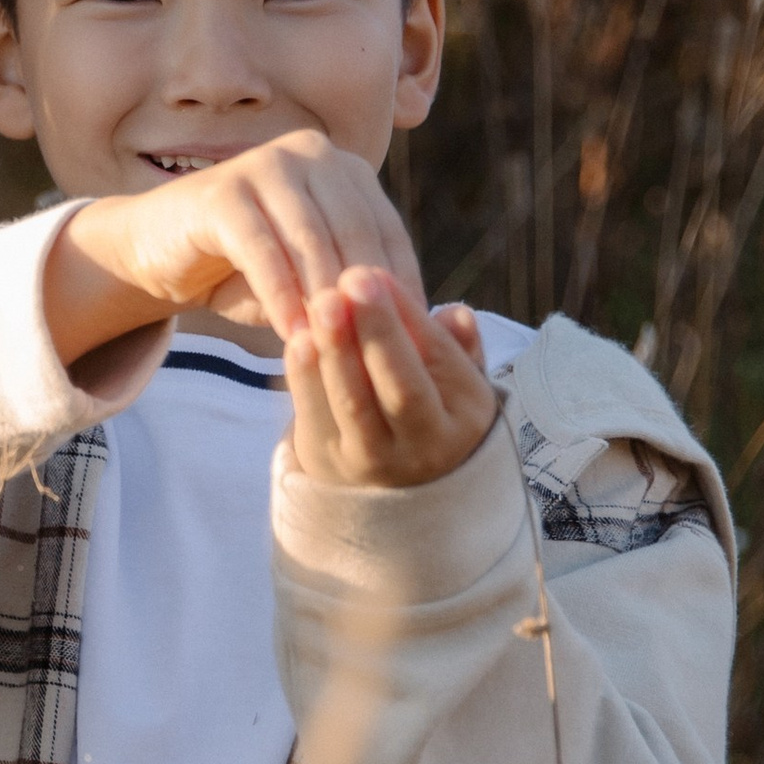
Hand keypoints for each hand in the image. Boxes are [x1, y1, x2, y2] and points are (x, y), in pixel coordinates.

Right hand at [45, 132, 425, 357]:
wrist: (158, 252)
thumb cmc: (243, 273)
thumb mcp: (310, 280)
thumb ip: (354, 293)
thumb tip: (422, 331)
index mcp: (345, 170)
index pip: (387, 234)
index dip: (402, 290)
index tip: (415, 345)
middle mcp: (312, 153)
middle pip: (355, 232)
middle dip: (367, 297)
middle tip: (380, 354)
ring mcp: (266, 163)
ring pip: (311, 239)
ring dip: (326, 299)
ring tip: (338, 349)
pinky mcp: (224, 189)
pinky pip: (262, 247)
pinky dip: (280, 293)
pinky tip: (291, 333)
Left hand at [285, 271, 498, 487]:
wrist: (394, 490)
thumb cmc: (424, 412)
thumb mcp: (453, 382)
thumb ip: (456, 347)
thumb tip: (456, 314)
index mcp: (464, 416)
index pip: (438, 360)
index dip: (407, 315)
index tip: (378, 273)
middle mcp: (423, 445)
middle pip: (400, 387)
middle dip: (377, 330)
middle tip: (353, 278)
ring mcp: (373, 460)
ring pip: (354, 403)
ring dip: (336, 348)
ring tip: (324, 301)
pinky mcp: (328, 465)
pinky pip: (314, 417)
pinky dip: (305, 377)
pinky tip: (299, 339)